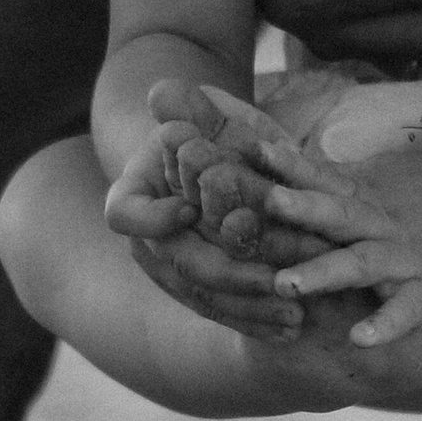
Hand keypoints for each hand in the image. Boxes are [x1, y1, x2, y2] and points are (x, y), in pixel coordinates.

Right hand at [110, 82, 336, 342]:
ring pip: (206, 297)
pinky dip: (255, 321)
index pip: (126, 213)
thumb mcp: (202, 115)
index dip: (154, 217)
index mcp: (132, 194)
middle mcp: (144, 240)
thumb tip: (163, 91)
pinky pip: (224, 313)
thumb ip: (187, 106)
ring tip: (295, 315)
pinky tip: (290, 330)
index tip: (188, 210)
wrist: (207, 167)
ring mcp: (167, 272)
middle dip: (231, 275)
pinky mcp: (196, 293)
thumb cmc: (206, 134)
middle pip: (179, 265)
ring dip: (251, 309)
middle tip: (275, 281)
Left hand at [266, 146, 421, 350]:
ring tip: (288, 284)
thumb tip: (271, 157)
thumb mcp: (376, 181)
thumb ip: (328, 177)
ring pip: (362, 262)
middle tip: (261, 206)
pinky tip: (359, 338)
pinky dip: (387, 323)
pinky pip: (409, 309)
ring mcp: (407, 258)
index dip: (288, 168)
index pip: (322, 180)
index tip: (250, 153)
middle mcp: (381, 226)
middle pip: (337, 214)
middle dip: (299, 211)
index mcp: (365, 199)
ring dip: (325, 271)